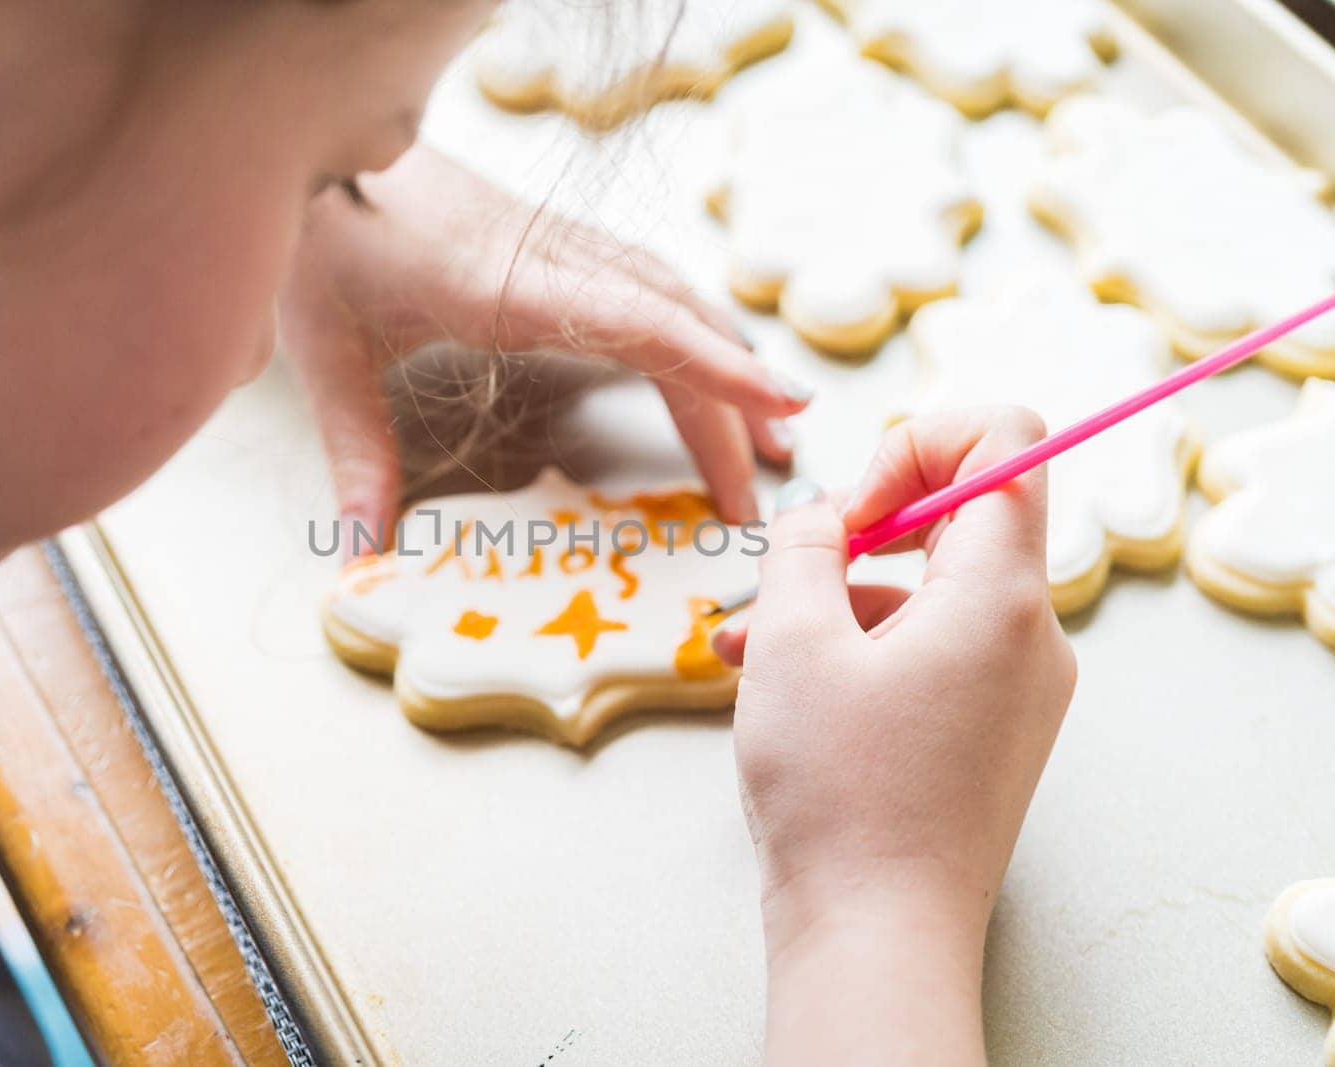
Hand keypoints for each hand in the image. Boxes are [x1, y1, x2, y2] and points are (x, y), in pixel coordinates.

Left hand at [278, 145, 809, 547]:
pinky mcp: (559, 245)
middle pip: (675, 328)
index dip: (719, 369)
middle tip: (754, 501)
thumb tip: (364, 550)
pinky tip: (713, 369)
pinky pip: (652, 289)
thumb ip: (356, 453)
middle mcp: (555, 260)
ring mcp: (564, 246)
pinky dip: (698, 334)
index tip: (786, 408)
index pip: (643, 325)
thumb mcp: (328, 353)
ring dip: (728, 369)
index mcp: (509, 285)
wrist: (328, 151)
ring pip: (675, 302)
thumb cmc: (326, 241)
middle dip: (731, 412)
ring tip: (770, 440)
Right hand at [714, 408, 1076, 1064]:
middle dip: (861, 527)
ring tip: (746, 648)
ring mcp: (1019, 689)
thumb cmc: (836, 791)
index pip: (1008, 440)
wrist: (876, 936)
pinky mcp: (993, 732)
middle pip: (963, 518)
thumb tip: (820, 512)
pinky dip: (862, 650)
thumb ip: (804, 545)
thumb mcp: (791, 641)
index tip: (855, 505)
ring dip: (839, 598)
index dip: (921, 439)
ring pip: (931, 594)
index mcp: (1001, 594)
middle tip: (794, 570)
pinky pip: (933, 653)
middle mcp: (1031, 634)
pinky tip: (777, 686)